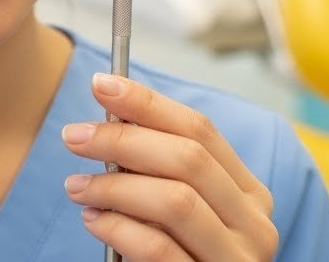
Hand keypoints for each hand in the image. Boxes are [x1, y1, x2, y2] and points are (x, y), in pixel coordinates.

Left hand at [61, 74, 277, 260]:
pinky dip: (117, 228)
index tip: (102, 85)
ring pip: (174, 200)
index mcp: (248, 196)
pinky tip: (93, 220)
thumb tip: (112, 114)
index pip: (201, 131)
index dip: (149, 103)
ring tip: (77, 186)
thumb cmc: (178, 259)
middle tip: (75, 136)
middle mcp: (253, 226)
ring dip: (114, 185)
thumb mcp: (179, 212)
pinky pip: (158, 249)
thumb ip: (159, 171)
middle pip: (188, 159)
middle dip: (123, 139)